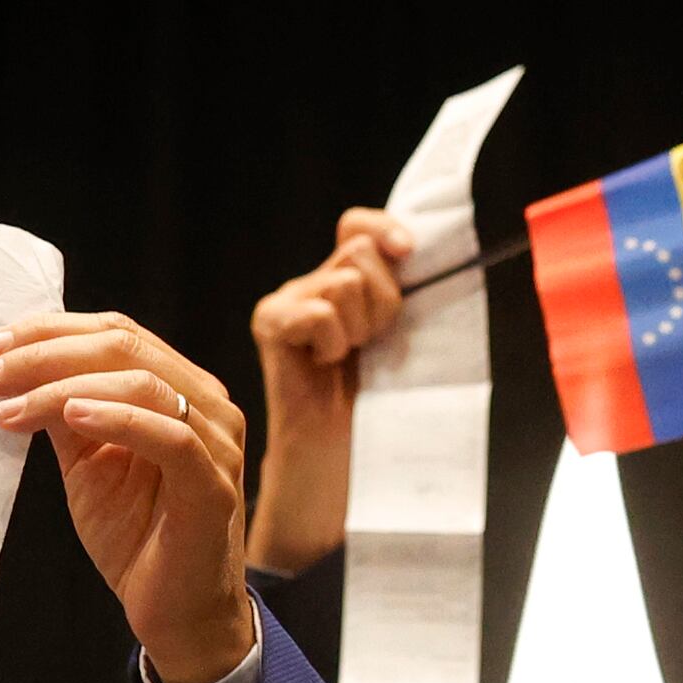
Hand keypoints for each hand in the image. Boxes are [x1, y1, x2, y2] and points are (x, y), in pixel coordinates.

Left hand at [0, 313, 258, 682]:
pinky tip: (69, 415)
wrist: (176, 613)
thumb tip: (14, 369)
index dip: (52, 331)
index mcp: (182, 390)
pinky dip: (118, 418)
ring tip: (9, 406)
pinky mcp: (213, 486)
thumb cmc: (138, 539)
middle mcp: (208, 406)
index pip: (118, 334)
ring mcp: (217, 444)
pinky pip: (170, 437)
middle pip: (126, 348)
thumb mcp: (88, 464)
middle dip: (46, 354)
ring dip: (64, 386)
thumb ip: (66, 414)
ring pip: (142, 384)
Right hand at [244, 210, 413, 576]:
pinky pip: (320, 311)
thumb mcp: (399, 336)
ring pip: (346, 281)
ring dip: (362, 326)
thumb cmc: (376, 402)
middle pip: (360, 251)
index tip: (409, 250)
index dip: (384, 229)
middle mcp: (308, 286)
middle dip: (384, 299)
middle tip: (371, 345)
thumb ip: (400, 290)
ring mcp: (285, 303)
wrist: (340, 458)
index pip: (357, 225)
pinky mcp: (270, 323)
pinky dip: (334, 341)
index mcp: (341, 283)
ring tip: (348, 360)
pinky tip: (324, 366)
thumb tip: (412, 246)